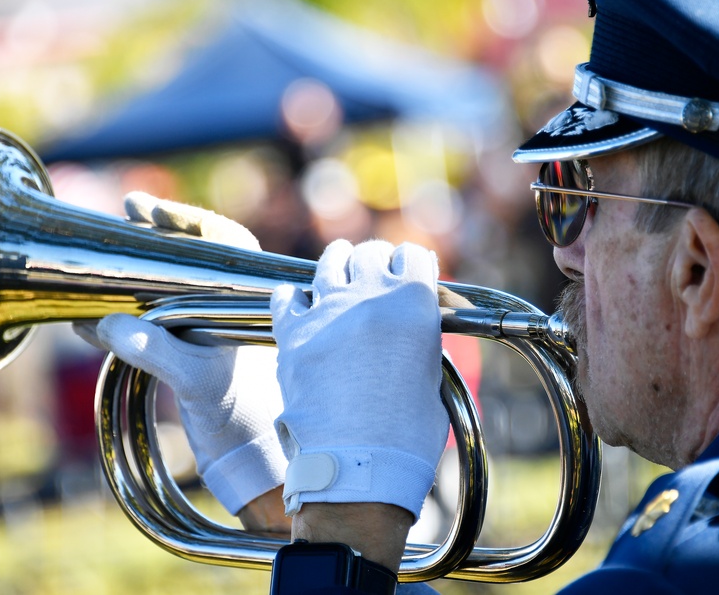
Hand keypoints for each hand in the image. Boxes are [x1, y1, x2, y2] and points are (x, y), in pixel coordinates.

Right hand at [74, 193, 286, 517]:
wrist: (244, 458)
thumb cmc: (237, 413)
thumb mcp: (196, 379)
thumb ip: (155, 350)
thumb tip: (105, 323)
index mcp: (245, 301)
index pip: (223, 241)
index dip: (188, 219)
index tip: (150, 209)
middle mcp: (225, 308)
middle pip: (190, 258)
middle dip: (155, 237)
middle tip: (128, 211)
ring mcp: (202, 329)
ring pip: (165, 289)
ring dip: (131, 277)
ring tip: (97, 260)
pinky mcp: (181, 355)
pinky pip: (145, 327)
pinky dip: (116, 324)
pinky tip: (83, 325)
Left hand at [270, 239, 447, 520]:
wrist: (358, 465)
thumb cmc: (406, 435)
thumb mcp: (431, 377)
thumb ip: (419, 342)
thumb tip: (409, 335)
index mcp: (413, 303)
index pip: (413, 257)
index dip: (412, 264)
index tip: (408, 270)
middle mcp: (370, 296)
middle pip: (371, 253)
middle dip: (376, 260)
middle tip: (375, 270)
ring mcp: (328, 311)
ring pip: (330, 263)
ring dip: (338, 262)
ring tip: (339, 266)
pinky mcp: (294, 333)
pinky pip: (287, 296)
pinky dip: (294, 297)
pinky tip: (299, 302)